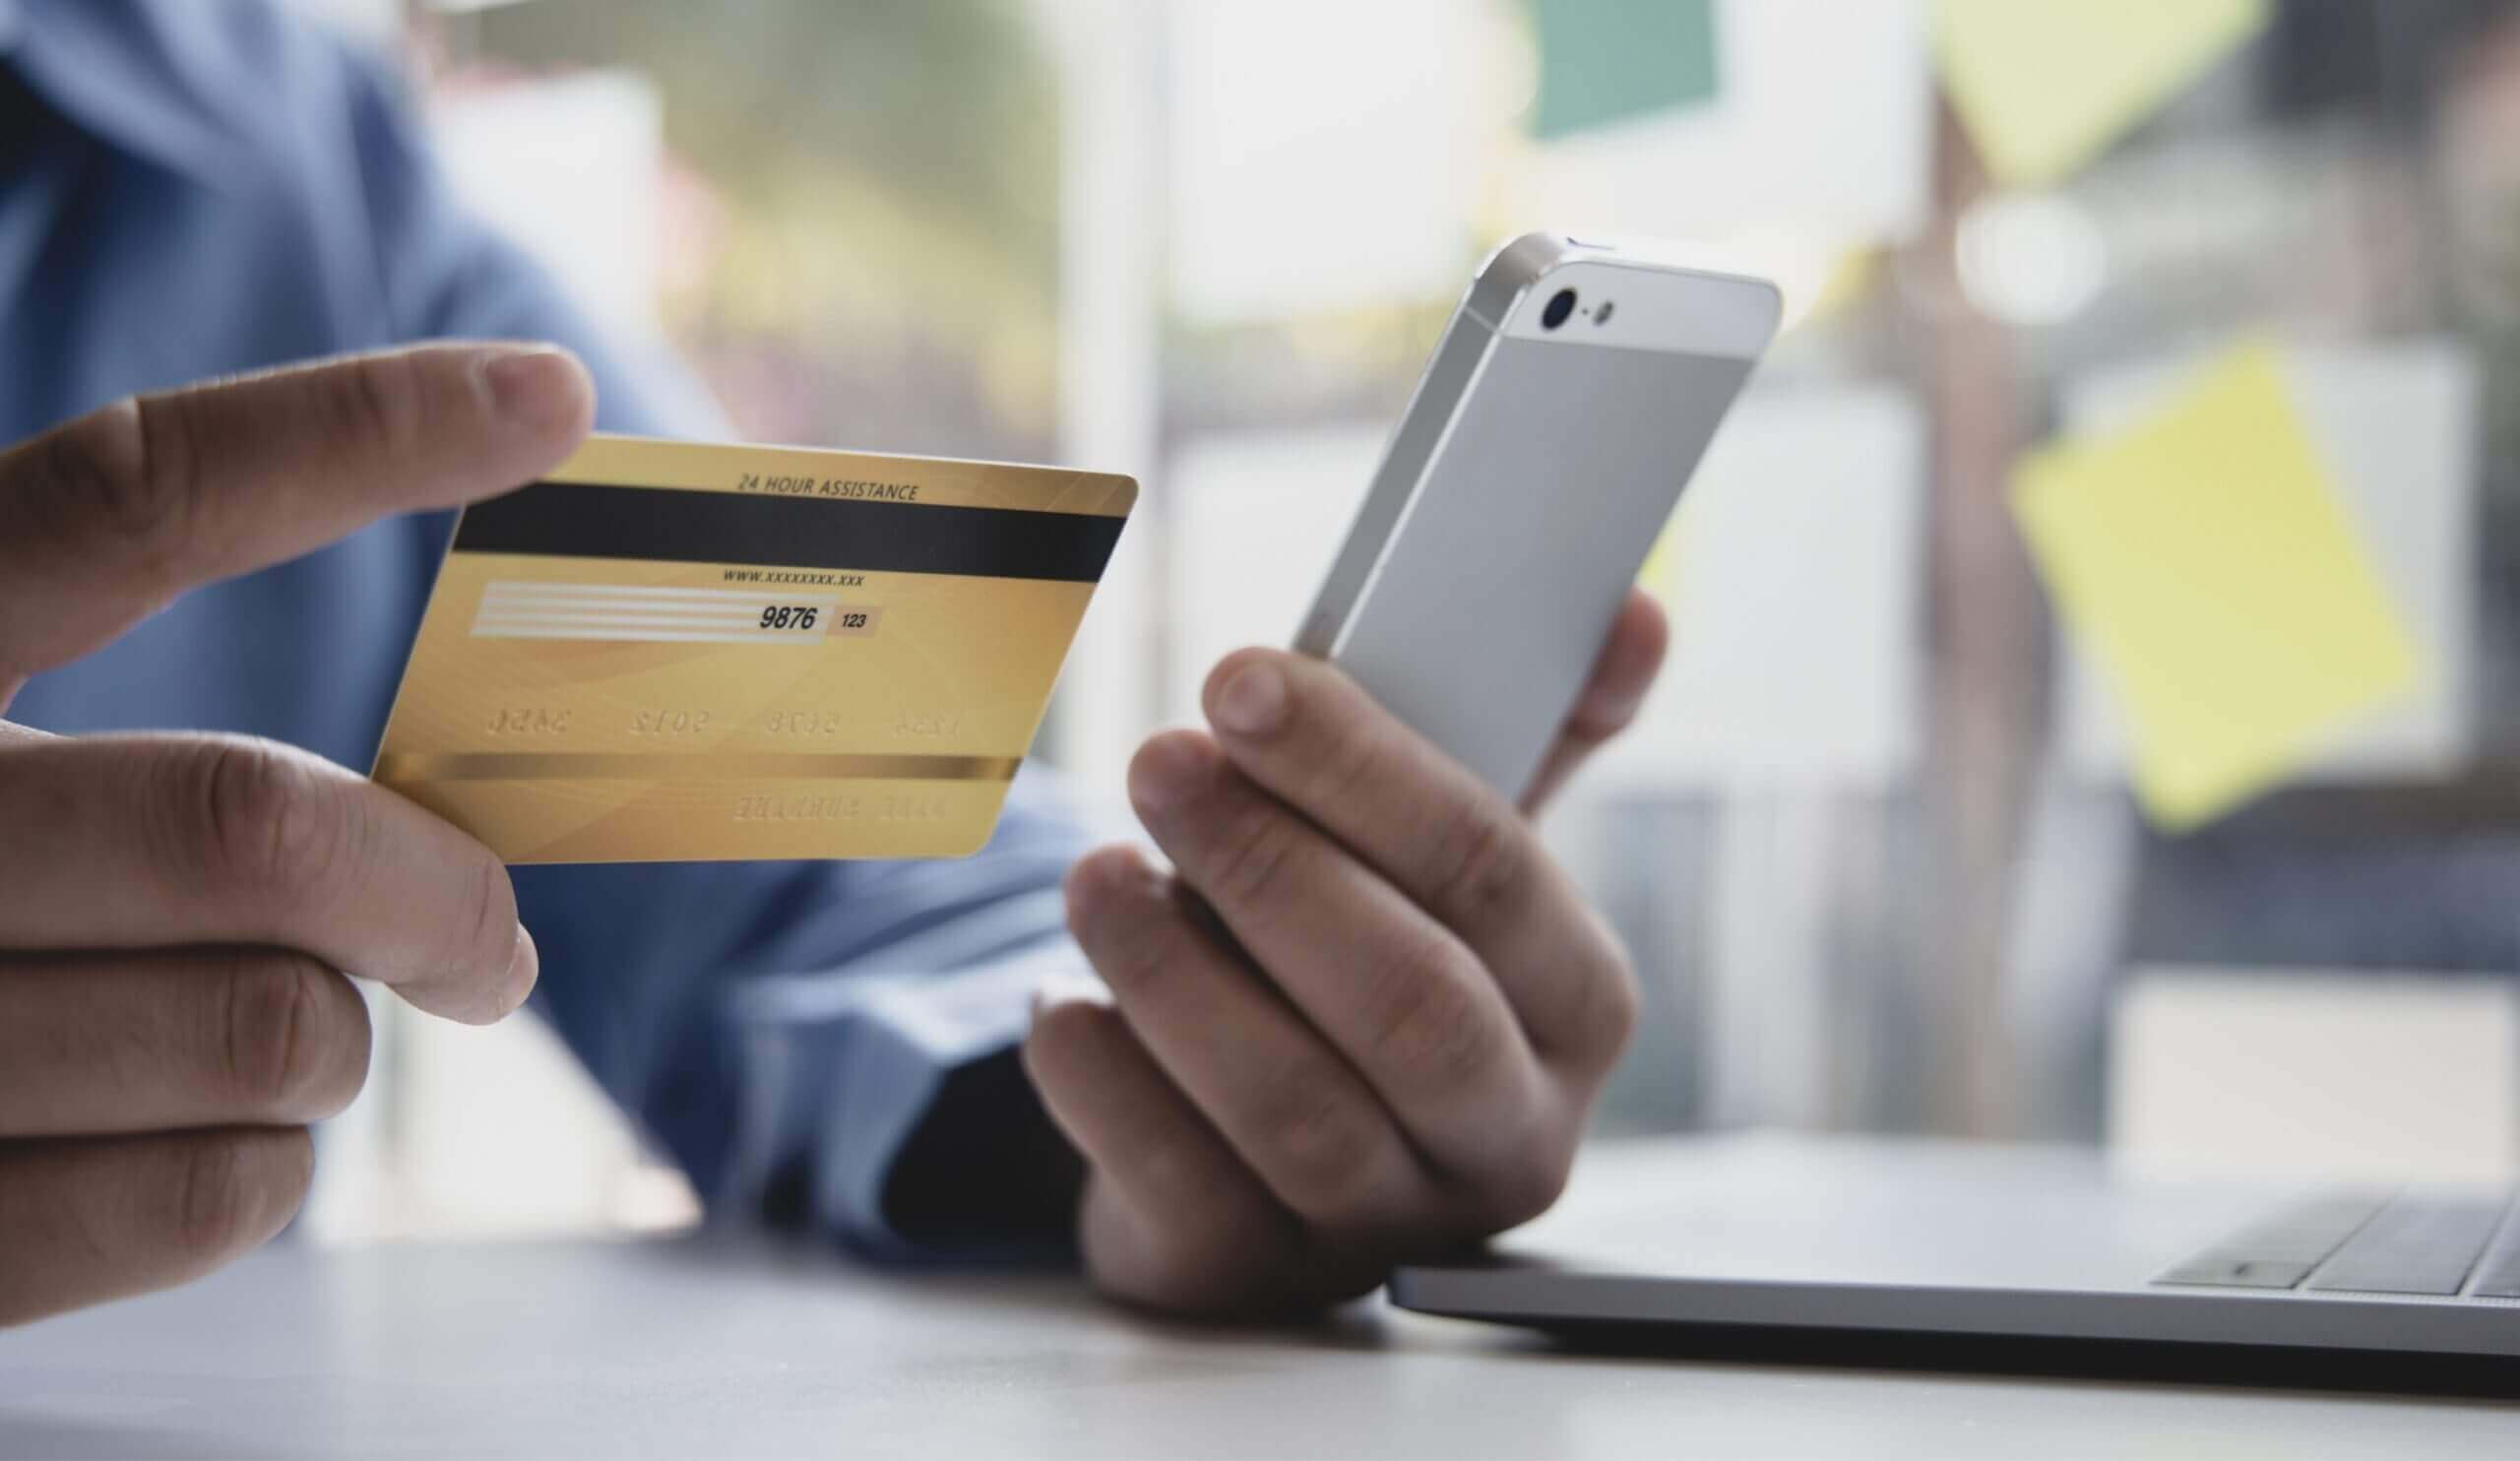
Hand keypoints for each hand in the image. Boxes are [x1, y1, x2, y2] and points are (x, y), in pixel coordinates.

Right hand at [0, 344, 594, 1325]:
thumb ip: (127, 756)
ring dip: (335, 1042)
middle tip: (485, 941)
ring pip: (271, 1030)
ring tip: (275, 1043)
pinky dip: (261, 1169)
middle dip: (435, 893)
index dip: (353, 432)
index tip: (547, 393)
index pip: (130, 497)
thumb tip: (424, 820)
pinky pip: (211, 1197)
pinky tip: (207, 1142)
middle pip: (253, 829)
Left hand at [1026, 592, 1665, 1315]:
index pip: (1495, 874)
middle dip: (1271, 866)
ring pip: (1294, 1105)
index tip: (1243, 681)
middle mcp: (1507, 1134)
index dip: (1363, 770)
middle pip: (1412, 1003)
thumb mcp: (1452, 868)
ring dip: (1175, 971)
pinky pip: (1183, 1188)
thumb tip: (1630, 610)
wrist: (1263, 1159)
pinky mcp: (1257, 1281)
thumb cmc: (1368, 967)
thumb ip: (1530, 740)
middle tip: (1160, 762)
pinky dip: (1109, 1087)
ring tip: (1093, 877)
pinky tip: (1064, 1009)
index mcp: (1578, 1007)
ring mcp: (1386, 1226)